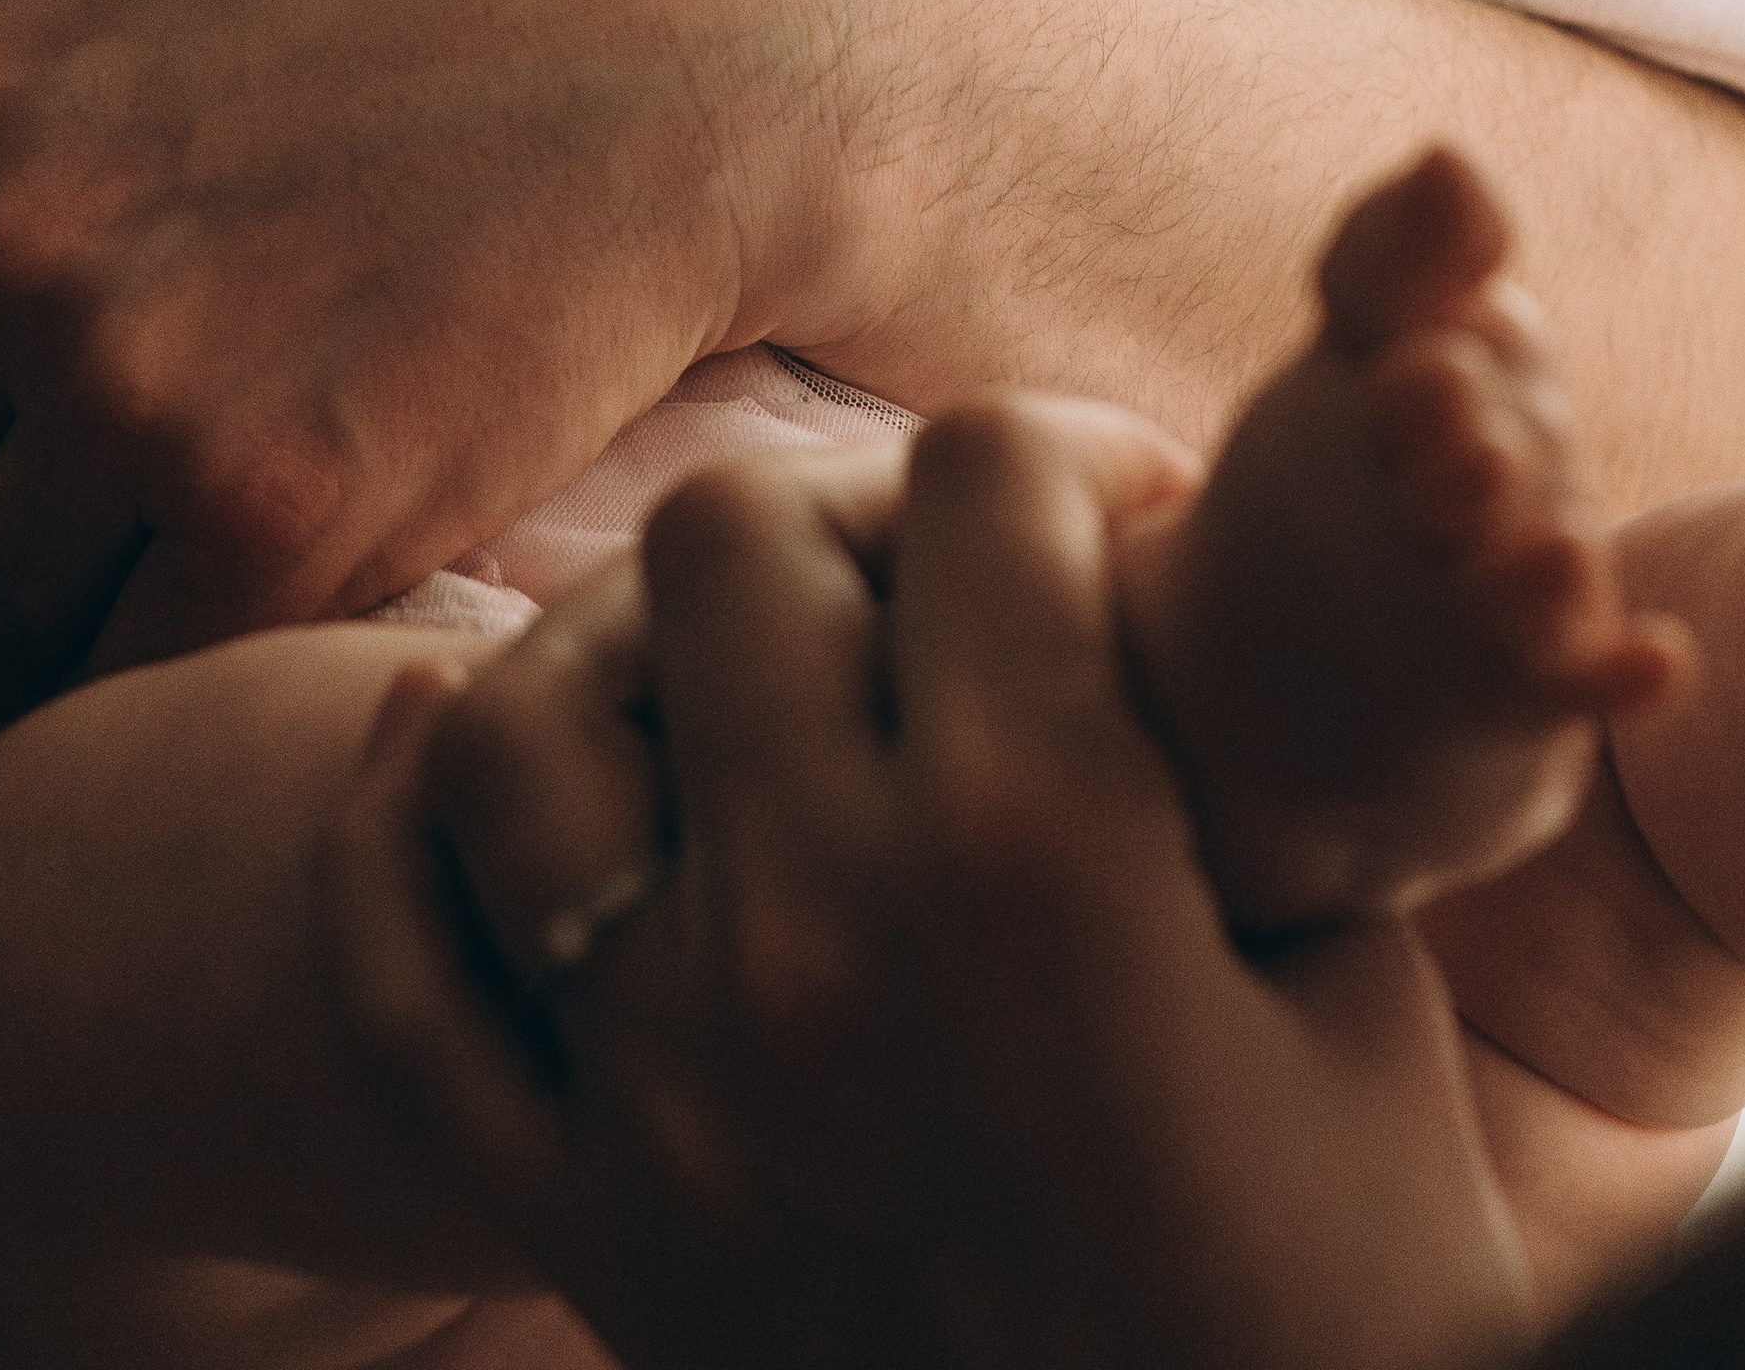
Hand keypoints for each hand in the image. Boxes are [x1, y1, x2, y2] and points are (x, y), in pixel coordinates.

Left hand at [0, 0, 831, 728]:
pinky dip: (185, 661)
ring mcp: (139, 402)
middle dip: (1, 503)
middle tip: (139, 481)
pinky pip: (139, 673)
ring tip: (191, 560)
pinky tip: (273, 596)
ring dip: (78, 610)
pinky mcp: (277, 523)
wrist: (713, 33)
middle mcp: (12, 261)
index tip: (63, 372)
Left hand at [333, 409, 1538, 1369]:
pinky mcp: (578, 1221)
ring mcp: (665, 1084)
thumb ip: (1223, 768)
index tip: (1119, 523)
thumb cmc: (1338, 1290)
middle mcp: (819, 932)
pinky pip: (399, 978)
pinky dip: (396, 834)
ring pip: (518, 718)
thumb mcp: (1347, 984)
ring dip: (624, 660)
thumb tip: (1125, 598)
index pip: (983, 472)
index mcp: (1044, 851)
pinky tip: (431, 733)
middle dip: (851, 521)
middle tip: (933, 597)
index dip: (1072, 458)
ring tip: (733, 686)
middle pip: (729, 538)